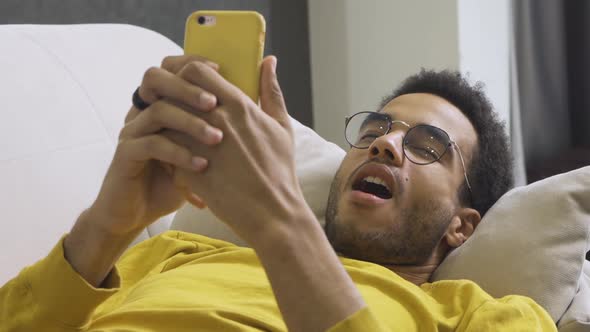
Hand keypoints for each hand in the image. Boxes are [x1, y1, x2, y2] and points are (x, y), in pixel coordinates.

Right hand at [88, 56, 222, 235]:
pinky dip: (179, 153)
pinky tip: (202, 165)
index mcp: (161, 105)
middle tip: (215, 103)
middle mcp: (144, 112)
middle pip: (157, 80)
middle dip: (188, 88)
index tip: (221, 70)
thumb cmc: (173, 180)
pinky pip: (152, 144)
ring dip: (190, 122)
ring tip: (216, 138)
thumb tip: (252, 110)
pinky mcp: (126, 154)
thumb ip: (219, 128)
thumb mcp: (200, 153)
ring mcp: (133, 132)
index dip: (192, 64)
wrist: (138, 212)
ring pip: (158, 112)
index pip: (171, 70)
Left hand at [172, 56, 308, 242]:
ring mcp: (201, 146)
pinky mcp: (189, 171)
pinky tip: (179, 162)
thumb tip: (269, 61)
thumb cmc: (280, 170)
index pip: (198, 71)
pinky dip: (168, 154)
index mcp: (239, 106)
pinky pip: (166, 152)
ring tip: (176, 137)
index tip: (192, 87)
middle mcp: (217, 121)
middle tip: (175, 108)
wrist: (272, 213)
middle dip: (171, 97)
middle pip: (175, 92)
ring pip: (165, 122)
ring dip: (167, 126)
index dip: (188, 74)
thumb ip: (271, 91)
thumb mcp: (281, 127)